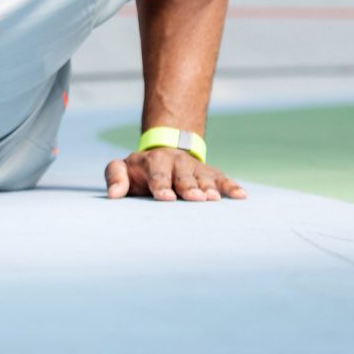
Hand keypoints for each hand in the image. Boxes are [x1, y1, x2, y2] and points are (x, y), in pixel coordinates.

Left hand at [105, 147, 245, 201]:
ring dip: (208, 187)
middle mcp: (175, 162)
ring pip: (202, 177)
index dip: (161, 185)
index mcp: (152, 162)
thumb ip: (116, 178)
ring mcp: (194, 167)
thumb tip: (112, 196)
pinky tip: (241, 196)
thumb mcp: (122, 168)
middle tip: (193, 198)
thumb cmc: (139, 171)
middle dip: (187, 186)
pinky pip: (222, 178)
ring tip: (214, 199)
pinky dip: (231, 186)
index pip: (156, 174)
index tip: (166, 198)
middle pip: (182, 174)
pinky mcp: (209, 173)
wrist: (162, 154)